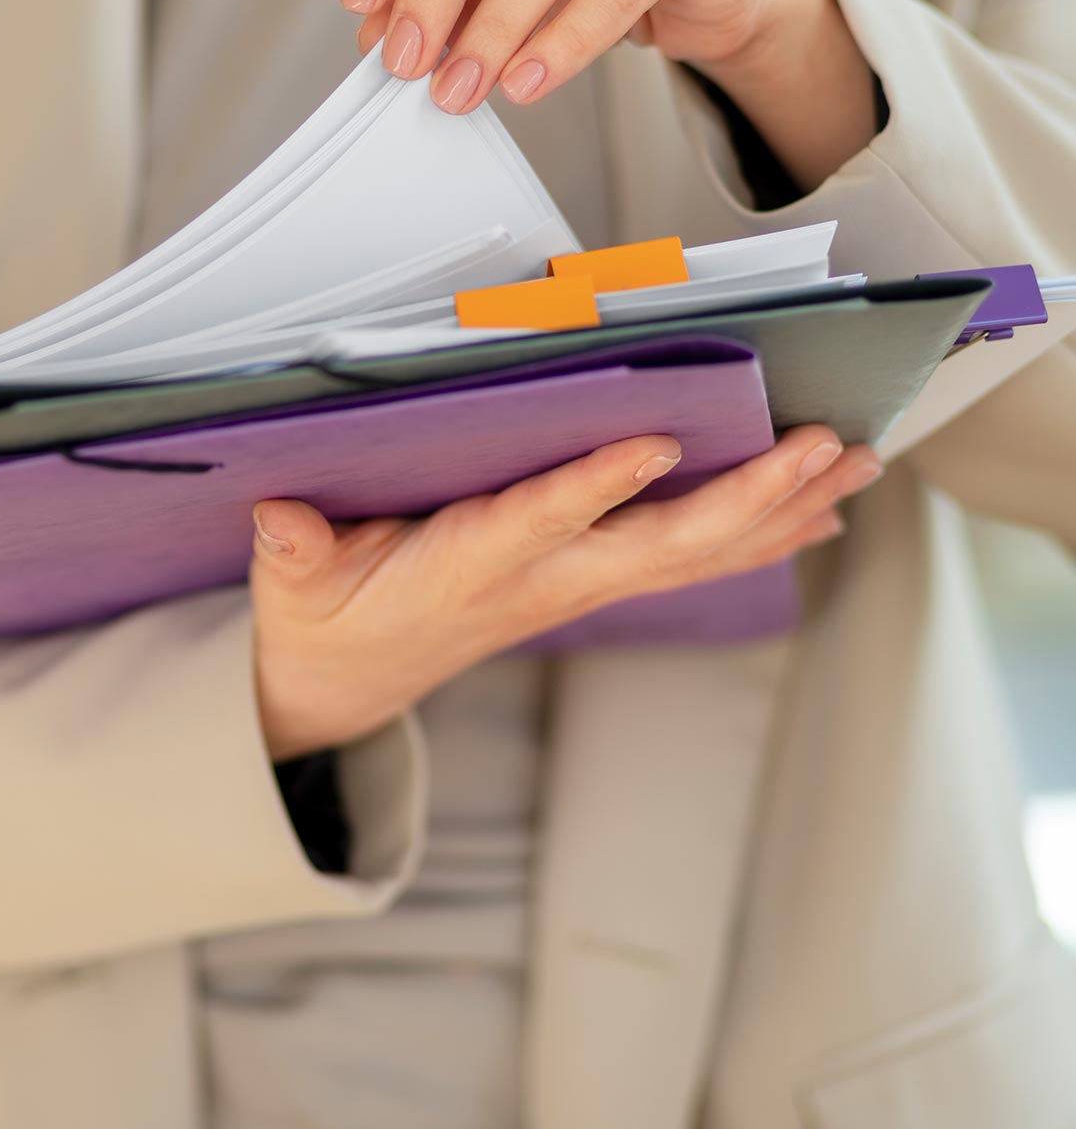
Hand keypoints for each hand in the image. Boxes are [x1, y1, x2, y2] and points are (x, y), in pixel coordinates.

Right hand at [250, 426, 881, 759]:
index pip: (536, 524)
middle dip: (743, 501)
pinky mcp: (583, 586)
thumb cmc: (328, 623)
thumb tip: (277, 511)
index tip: (656, 443)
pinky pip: (684, 565)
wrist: (348, 686)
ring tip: (851, 466)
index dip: (593, 488)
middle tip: (818, 449)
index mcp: (464, 570)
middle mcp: (537, 584)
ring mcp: (569, 589)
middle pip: (654, 548)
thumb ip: (295, 551)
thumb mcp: (294, 589)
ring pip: (689, 556)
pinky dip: (755, 537)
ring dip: (775, 513)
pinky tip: (812, 514)